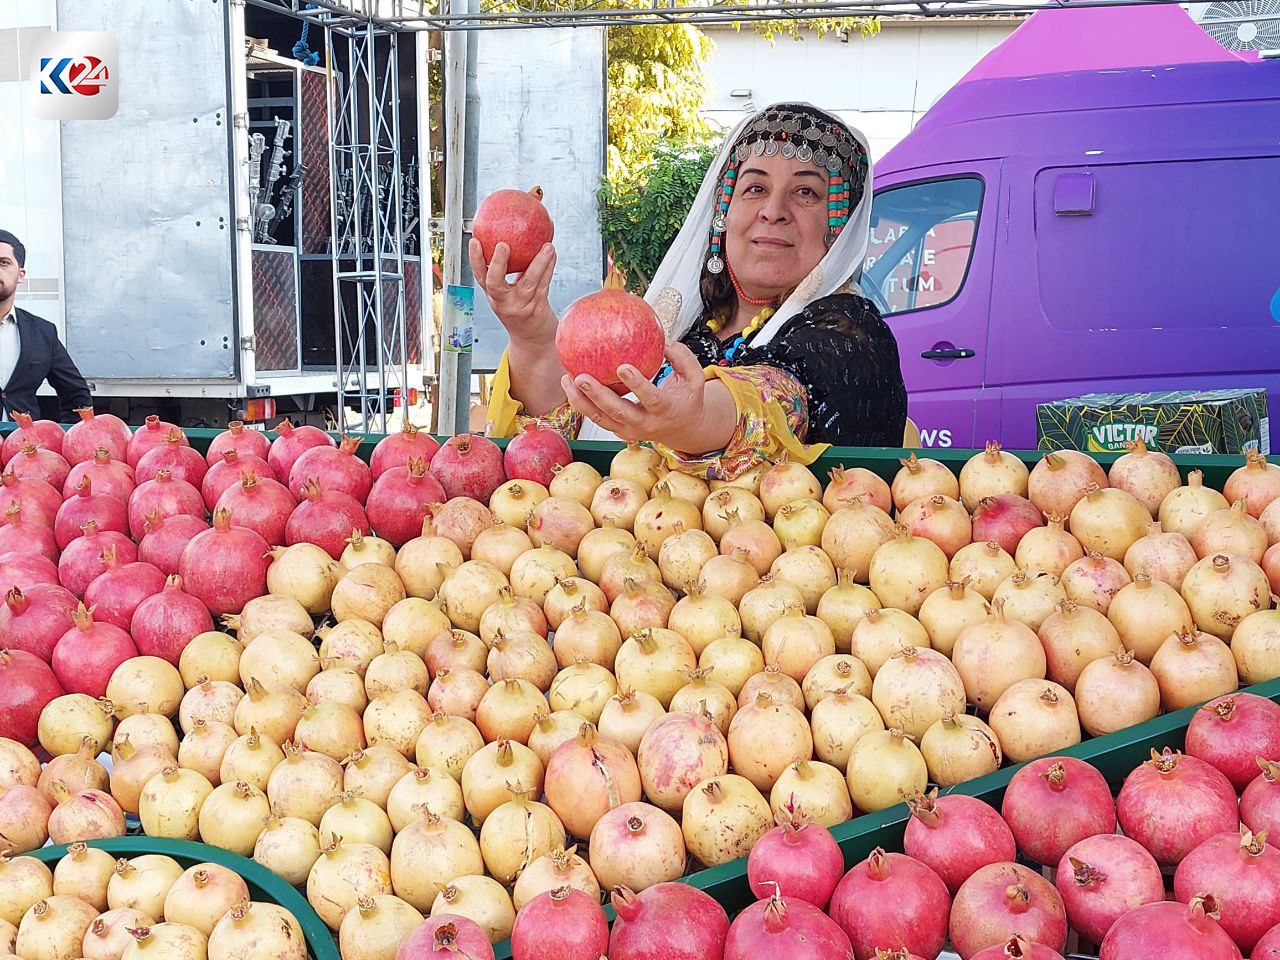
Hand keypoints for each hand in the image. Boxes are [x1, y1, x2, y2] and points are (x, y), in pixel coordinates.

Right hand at [468, 238, 556, 343]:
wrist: (533, 339)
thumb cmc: (521, 309)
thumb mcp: (509, 293)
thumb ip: (510, 271)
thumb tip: (514, 236)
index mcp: (493, 295)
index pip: (480, 276)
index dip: (475, 260)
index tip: (475, 241)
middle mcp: (503, 303)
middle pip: (495, 284)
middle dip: (497, 264)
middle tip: (503, 245)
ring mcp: (520, 308)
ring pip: (528, 283)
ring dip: (539, 262)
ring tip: (547, 246)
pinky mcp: (536, 310)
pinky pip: (544, 285)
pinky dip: (549, 268)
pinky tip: (552, 254)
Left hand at [561, 339, 731, 452]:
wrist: (682, 430)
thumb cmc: (687, 398)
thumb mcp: (695, 379)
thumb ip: (683, 357)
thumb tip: (664, 337)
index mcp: (665, 411)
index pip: (650, 399)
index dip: (636, 384)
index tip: (622, 366)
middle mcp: (645, 424)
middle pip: (618, 412)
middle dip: (598, 396)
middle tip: (581, 377)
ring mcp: (629, 430)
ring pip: (600, 419)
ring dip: (581, 401)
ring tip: (567, 379)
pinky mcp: (617, 430)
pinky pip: (596, 417)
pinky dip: (581, 402)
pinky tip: (569, 383)